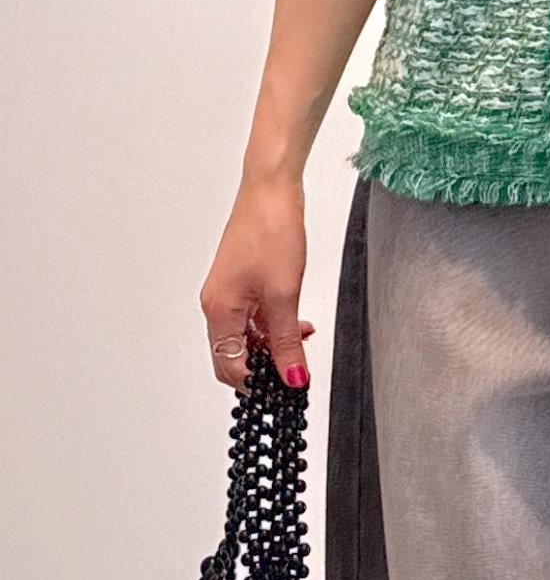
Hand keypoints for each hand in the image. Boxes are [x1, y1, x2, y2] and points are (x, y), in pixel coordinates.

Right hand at [200, 171, 312, 392]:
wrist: (271, 191)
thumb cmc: (270, 231)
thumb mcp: (285, 296)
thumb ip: (287, 342)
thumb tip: (291, 377)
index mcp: (219, 310)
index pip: (229, 366)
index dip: (257, 384)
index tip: (284, 388)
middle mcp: (217, 305)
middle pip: (235, 355)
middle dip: (265, 367)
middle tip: (295, 370)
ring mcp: (229, 295)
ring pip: (249, 338)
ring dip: (275, 346)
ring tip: (302, 343)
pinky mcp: (242, 284)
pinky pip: (255, 319)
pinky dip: (275, 327)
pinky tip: (298, 325)